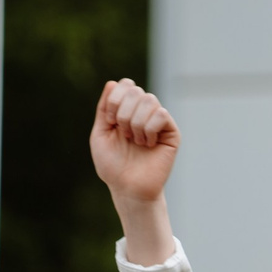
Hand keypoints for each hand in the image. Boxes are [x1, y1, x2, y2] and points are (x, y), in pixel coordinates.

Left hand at [90, 79, 177, 264]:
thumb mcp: (100, 134)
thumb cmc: (113, 166)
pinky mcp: (171, 132)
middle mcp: (143, 112)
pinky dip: (149, 129)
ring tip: (136, 142)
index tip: (110, 121)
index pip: (126, 84)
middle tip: (124, 135)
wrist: (128, 188)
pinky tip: (148, 144)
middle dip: (124, 113)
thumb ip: (104, 108)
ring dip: (136, 123)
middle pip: (136, 90)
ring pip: (149, 100)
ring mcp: (158, 120)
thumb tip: (112, 82)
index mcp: (126, 110)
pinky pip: (161, 114)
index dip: (115, 99)